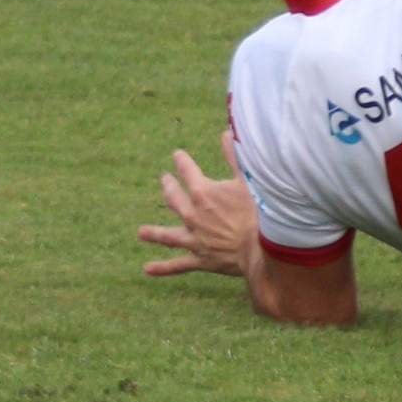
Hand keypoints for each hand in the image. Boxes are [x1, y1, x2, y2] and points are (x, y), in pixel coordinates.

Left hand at [138, 139, 258, 277]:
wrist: (260, 248)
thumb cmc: (259, 210)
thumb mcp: (248, 179)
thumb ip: (234, 156)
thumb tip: (226, 133)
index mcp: (203, 193)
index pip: (188, 172)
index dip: (182, 162)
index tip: (177, 155)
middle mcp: (192, 215)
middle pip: (174, 199)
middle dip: (168, 188)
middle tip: (164, 180)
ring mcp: (193, 239)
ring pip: (168, 235)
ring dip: (154, 232)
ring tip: (141, 232)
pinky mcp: (199, 259)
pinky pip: (177, 264)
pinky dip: (162, 267)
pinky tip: (147, 269)